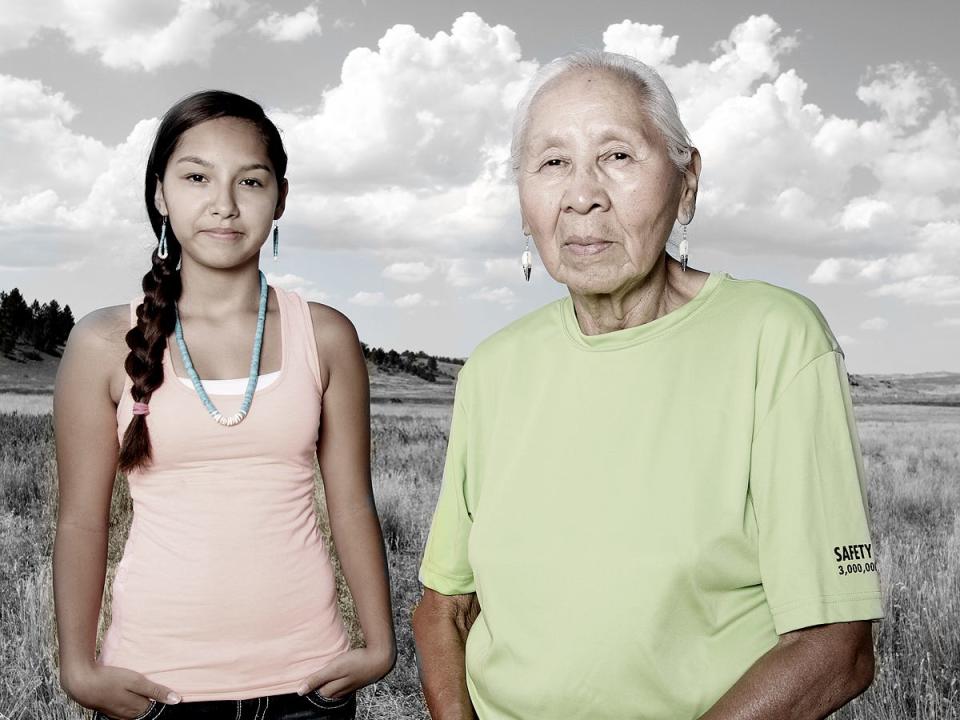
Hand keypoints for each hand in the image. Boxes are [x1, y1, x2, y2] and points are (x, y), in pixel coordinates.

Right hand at [63, 662, 179, 718]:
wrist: (81, 683)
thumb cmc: (109, 679)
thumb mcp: (136, 681)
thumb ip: (156, 690)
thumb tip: (176, 700)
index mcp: (137, 708)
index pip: (156, 708)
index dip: (161, 699)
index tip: (166, 690)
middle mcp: (128, 715)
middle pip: (145, 710)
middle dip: (150, 701)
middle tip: (153, 688)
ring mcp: (116, 713)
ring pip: (134, 710)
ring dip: (139, 701)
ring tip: (140, 690)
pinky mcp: (108, 709)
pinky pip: (123, 708)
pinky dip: (128, 702)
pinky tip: (126, 693)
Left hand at [297, 646, 395, 698]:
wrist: (381, 658)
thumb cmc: (357, 662)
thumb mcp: (335, 669)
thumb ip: (318, 678)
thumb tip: (300, 691)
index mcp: (335, 688)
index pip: (319, 692)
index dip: (312, 685)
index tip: (305, 679)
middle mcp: (343, 689)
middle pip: (328, 691)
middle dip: (320, 686)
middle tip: (314, 677)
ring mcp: (352, 684)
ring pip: (338, 688)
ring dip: (331, 683)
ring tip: (325, 676)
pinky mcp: (360, 678)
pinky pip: (347, 682)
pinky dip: (341, 679)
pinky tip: (342, 674)